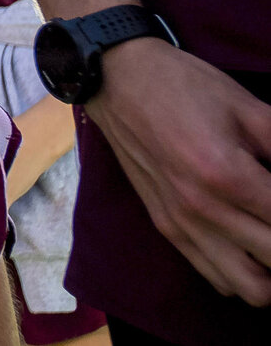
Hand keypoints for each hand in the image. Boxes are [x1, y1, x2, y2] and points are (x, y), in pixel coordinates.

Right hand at [85, 38, 270, 303]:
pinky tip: (250, 246)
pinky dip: (244, 274)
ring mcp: (182, 224)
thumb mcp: (249, 108)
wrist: (115, 79)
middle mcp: (203, 210)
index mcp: (227, 175)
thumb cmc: (186, 86)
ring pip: (252, 289)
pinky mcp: (166, 228)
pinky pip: (218, 278)